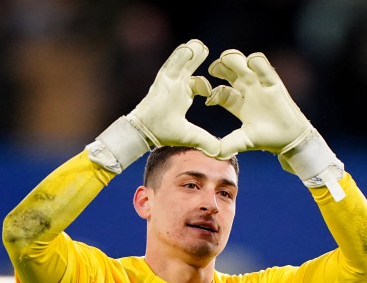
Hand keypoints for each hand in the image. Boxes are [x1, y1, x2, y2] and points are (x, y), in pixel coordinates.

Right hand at [127, 39, 219, 155]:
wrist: (146, 132)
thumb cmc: (164, 133)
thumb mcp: (191, 135)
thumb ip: (206, 141)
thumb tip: (221, 153)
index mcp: (184, 96)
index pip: (199, 85)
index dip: (208, 87)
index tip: (212, 93)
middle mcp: (177, 86)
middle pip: (190, 68)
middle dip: (198, 60)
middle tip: (206, 50)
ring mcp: (169, 82)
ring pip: (182, 64)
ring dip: (191, 55)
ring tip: (199, 45)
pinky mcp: (162, 80)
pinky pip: (172, 65)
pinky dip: (179, 57)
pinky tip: (188, 48)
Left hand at [208, 48, 344, 197]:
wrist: (290, 138)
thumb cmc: (267, 140)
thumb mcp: (243, 142)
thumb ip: (226, 145)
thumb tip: (209, 153)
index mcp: (237, 104)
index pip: (219, 90)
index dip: (212, 92)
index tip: (210, 100)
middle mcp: (246, 91)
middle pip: (228, 70)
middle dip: (219, 67)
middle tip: (215, 70)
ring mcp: (259, 84)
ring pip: (241, 61)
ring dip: (233, 59)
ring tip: (228, 63)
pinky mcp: (272, 80)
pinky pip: (259, 61)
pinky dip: (252, 61)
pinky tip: (250, 69)